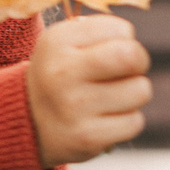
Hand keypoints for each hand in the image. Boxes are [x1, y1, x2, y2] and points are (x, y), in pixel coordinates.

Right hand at [26, 13, 151, 166]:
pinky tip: (106, 117)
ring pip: (140, 91)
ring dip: (134, 93)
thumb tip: (135, 51)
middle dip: (139, 62)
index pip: (121, 31)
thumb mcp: (67, 41)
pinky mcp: (86, 138)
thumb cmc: (61, 72)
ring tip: (110, 96)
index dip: (125, 40)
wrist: (29, 120)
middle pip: (132, 56)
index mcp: (58, 41)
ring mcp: (73, 108)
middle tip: (125, 70)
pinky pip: (135, 121)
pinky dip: (128, 119)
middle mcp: (62, 72)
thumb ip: (102, 32)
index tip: (107, 50)